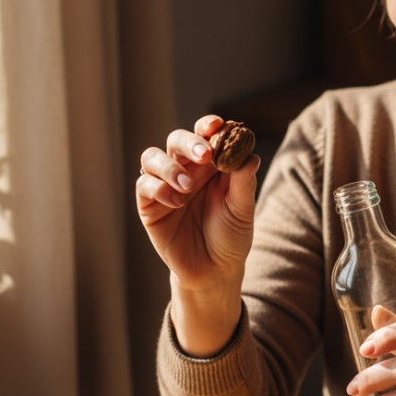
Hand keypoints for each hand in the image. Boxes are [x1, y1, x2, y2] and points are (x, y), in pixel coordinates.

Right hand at [136, 115, 259, 283]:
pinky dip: (159, 188)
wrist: (215, 270)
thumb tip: (251, 156)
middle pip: (176, 140)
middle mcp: (185, 170)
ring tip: (187, 186)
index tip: (218, 125)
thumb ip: (243, 183)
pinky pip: (144, 186)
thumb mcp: (242, 210)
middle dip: (188, 142)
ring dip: (169, 166)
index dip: (207, 126)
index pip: (204, 135)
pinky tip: (177, 203)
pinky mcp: (149, 206)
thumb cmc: (231, 236)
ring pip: (152, 158)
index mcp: (209, 165)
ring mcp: (165, 186)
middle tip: (204, 155)